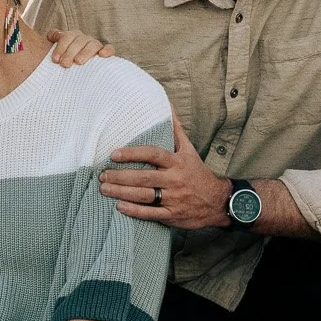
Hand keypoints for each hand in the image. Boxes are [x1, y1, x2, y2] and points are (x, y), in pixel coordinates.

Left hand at [45, 28, 115, 66]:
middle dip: (70, 52)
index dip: (61, 47)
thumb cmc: (64, 60)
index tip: (55, 60)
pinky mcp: (106, 52)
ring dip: (85, 52)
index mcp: (72, 36)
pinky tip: (102, 55)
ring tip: (78, 62)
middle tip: (65, 64)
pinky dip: (107, 50)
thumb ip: (53, 37)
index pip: (67, 37)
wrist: (76, 70)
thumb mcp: (56, 49)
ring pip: (93, 44)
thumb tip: (55, 35)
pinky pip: (110, 48)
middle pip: (79, 41)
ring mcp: (95, 45)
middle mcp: (84, 39)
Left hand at [99, 118, 232, 229]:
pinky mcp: (172, 215)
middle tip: (102, 174)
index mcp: (177, 162)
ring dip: (122, 192)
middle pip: (144, 177)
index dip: (132, 154)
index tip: (114, 154)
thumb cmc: (197, 172)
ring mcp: (174, 198)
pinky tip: (119, 207)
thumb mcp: (189, 150)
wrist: (217, 201)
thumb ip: (176, 129)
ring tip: (104, 189)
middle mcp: (175, 179)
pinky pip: (151, 214)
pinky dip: (134, 211)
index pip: (153, 154)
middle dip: (120, 176)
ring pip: (144, 195)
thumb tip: (167, 105)